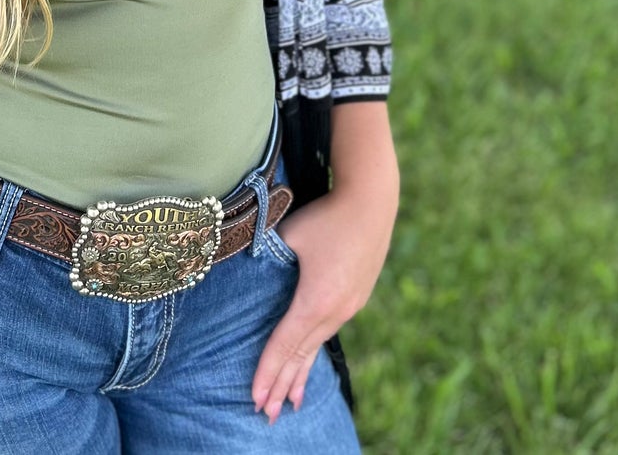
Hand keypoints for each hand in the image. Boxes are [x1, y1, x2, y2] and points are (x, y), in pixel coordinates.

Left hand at [249, 182, 394, 424]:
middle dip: (281, 386)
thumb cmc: (326, 216)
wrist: (372, 202)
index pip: (285, 344)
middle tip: (265, 415)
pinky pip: (328, 333)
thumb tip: (245, 267)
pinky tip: (310, 365)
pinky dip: (314, 354)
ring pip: (317, 347)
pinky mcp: (355, 298)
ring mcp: (348, 307)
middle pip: (302, 355)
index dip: (268, 371)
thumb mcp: (289, 233)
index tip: (254, 397)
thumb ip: (267, 254)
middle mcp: (335, 311)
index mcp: (315, 300)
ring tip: (288, 403)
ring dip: (300, 375)